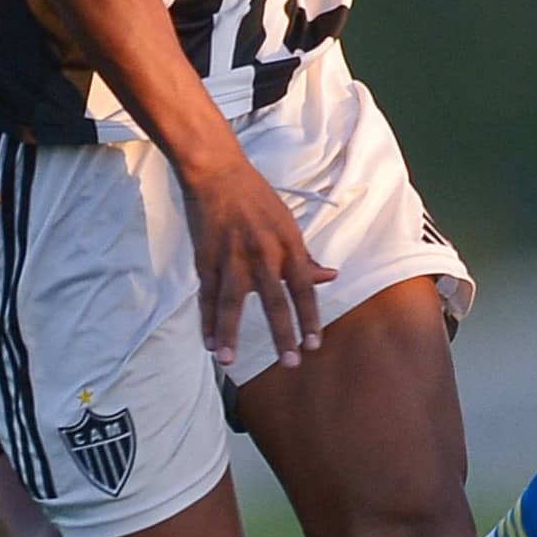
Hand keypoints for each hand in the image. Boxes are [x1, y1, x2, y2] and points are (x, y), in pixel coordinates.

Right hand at [176, 145, 331, 369]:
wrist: (217, 173)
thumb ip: (305, 256)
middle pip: (274, 301)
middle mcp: (262, 254)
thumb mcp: (288, 224)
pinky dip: (206, 319)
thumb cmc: (257, 198)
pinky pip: (206, 295)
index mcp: (287, 245)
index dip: (309, 318)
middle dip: (282, 335)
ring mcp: (231, 257)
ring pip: (231, 303)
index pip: (303, 289)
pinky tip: (209, 341)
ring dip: (230, 334)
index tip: (313, 344)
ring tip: (228, 361)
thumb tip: (330, 276)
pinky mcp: (206, 258)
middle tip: (290, 363)